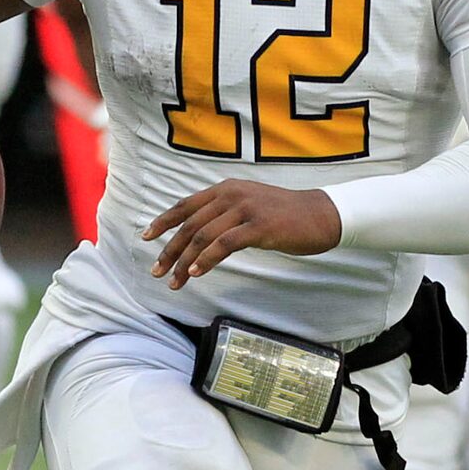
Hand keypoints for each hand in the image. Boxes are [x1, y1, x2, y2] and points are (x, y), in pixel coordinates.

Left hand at [143, 180, 339, 288]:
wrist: (322, 215)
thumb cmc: (286, 216)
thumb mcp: (251, 206)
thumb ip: (226, 214)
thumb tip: (201, 232)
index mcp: (226, 189)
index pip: (186, 205)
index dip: (163, 221)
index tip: (146, 238)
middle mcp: (231, 194)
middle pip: (190, 224)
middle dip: (169, 249)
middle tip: (157, 271)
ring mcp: (245, 209)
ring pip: (203, 236)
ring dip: (184, 261)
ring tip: (174, 281)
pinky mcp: (258, 226)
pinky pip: (224, 244)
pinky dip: (207, 260)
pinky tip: (196, 273)